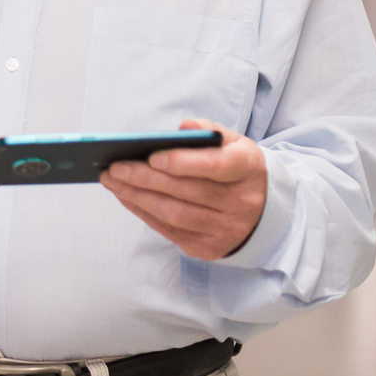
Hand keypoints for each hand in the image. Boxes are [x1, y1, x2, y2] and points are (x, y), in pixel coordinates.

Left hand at [101, 117, 266, 260]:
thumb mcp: (233, 143)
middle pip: (186, 191)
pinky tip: (126, 196)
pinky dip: (143, 212)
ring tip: (112, 181)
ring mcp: (225, 229)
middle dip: (144, 179)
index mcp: (247, 168)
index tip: (151, 157)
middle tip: (114, 167)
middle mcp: (240, 202)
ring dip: (137, 197)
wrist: (263, 212)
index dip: (183, 162)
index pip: (216, 166)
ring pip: (174, 214)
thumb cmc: (237, 170)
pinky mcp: (209, 248)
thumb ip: (209, 131)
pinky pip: (169, 230)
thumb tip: (184, 128)